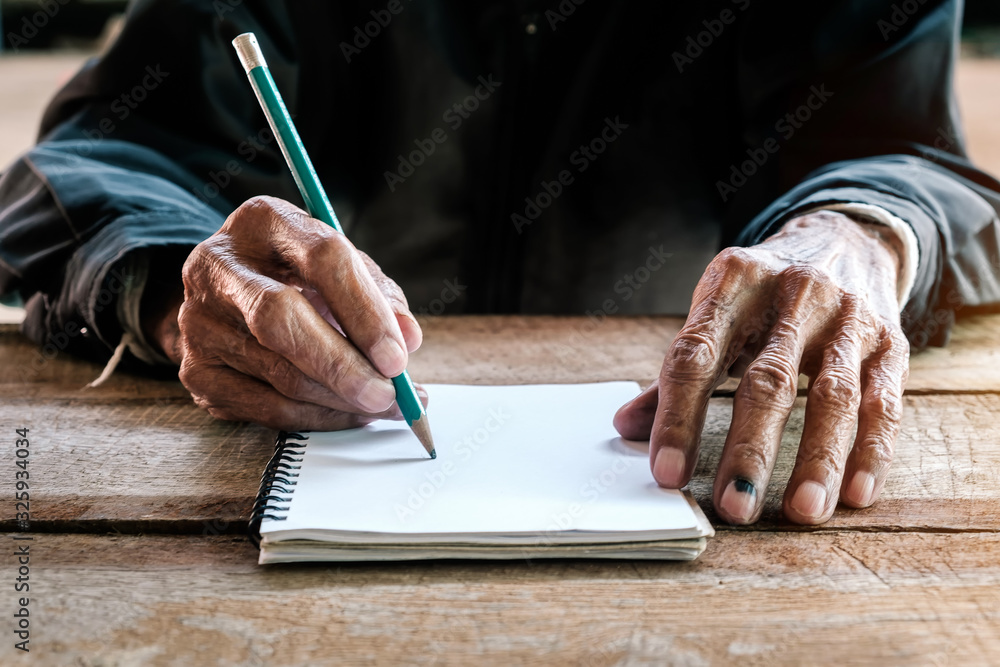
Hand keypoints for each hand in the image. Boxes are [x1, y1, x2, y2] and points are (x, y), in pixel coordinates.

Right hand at [149, 196, 424, 429]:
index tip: (398, 355)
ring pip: (279, 373)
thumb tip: (407, 340)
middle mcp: (218, 266)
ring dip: (340, 399)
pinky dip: (317, 417)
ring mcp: (198, 321)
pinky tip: (349, 414)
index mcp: (265, 221)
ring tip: (385, 405)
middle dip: (344, 366)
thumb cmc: (302, 277)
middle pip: (281, 319)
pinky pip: (266, 408)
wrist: (230, 297)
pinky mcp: (196, 371)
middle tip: (390, 394)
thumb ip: (380, 297)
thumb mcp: (344, 268)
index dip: (364, 312)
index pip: (321, 258)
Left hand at [614, 211, 909, 524]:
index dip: (678, 417)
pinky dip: (872, 451)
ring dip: (817, 459)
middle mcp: (792, 294)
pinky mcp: (890, 341)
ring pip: (833, 396)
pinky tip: (854, 494)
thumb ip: (677, 369)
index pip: (695, 355)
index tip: (667, 473)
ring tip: (801, 512)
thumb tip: (625, 426)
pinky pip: (884, 402)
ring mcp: (847, 317)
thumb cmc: (762, 291)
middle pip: (767, 381)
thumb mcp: (716, 310)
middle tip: (733, 506)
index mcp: (732, 281)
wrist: (845, 239)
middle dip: (749, 449)